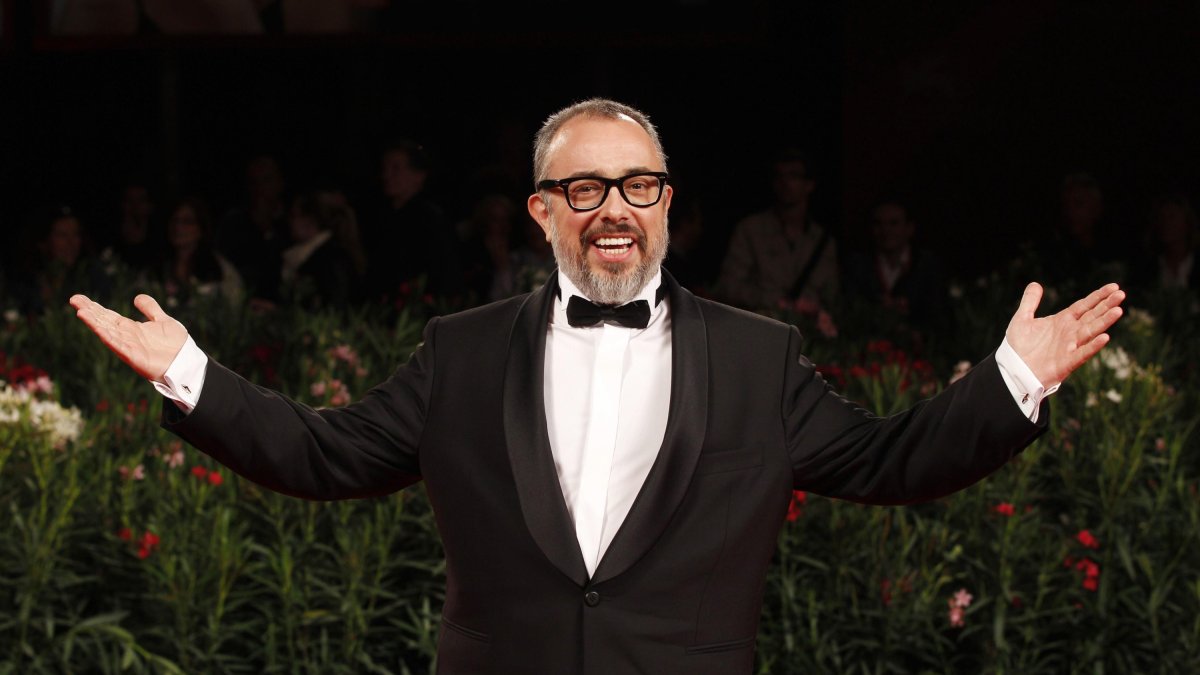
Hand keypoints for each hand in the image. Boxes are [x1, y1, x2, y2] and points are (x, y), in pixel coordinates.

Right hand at [69, 294, 188, 381]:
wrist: (187, 362)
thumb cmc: (177, 345)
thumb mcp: (163, 320)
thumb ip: (151, 309)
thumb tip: (137, 297)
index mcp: (131, 328)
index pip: (108, 315)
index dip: (94, 307)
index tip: (78, 298)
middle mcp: (126, 336)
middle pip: (103, 321)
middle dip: (89, 311)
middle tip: (73, 299)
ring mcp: (128, 346)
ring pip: (107, 332)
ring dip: (94, 323)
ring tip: (80, 311)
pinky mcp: (133, 357)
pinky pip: (118, 346)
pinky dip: (108, 337)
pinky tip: (98, 329)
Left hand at [1005, 282, 1124, 385]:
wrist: (1014, 370)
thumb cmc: (1019, 347)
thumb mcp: (1022, 319)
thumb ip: (1030, 302)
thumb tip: (1035, 283)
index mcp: (1062, 321)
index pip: (1084, 305)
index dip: (1098, 296)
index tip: (1114, 287)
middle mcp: (1070, 332)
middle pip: (1092, 316)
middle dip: (1106, 305)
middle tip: (1121, 294)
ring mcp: (1070, 346)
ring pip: (1091, 331)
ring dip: (1105, 322)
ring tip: (1118, 311)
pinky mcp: (1067, 362)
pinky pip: (1083, 353)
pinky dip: (1093, 346)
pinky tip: (1105, 337)